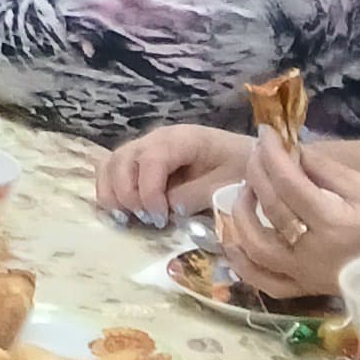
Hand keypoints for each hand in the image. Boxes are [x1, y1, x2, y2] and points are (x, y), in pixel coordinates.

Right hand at [96, 123, 252, 225]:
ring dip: (113, 195)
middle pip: (122, 160)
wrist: (249, 160)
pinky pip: (111, 172)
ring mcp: (144, 148)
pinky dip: (110, 193)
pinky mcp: (139, 162)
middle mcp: (156, 139)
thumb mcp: (227, 184)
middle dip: (128, 195)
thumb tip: (168, 208)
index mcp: (181, 138)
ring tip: (130, 219)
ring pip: (110, 165)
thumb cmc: (240, 170)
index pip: (151, 160)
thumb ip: (195, 195)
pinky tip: (122, 213)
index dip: (149, 192)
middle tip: (148, 220)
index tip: (160, 219)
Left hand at [224, 136, 359, 300]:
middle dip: (258, 173)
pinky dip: (244, 262)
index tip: (265, 132)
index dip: (272, 153)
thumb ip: (327, 171)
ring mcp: (309, 276)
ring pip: (255, 247)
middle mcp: (313, 253)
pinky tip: (236, 240)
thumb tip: (294, 150)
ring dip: (242, 214)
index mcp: (333, 224)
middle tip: (259, 152)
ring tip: (248, 190)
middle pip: (270, 208)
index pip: (287, 181)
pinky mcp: (310, 291)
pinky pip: (266, 282)